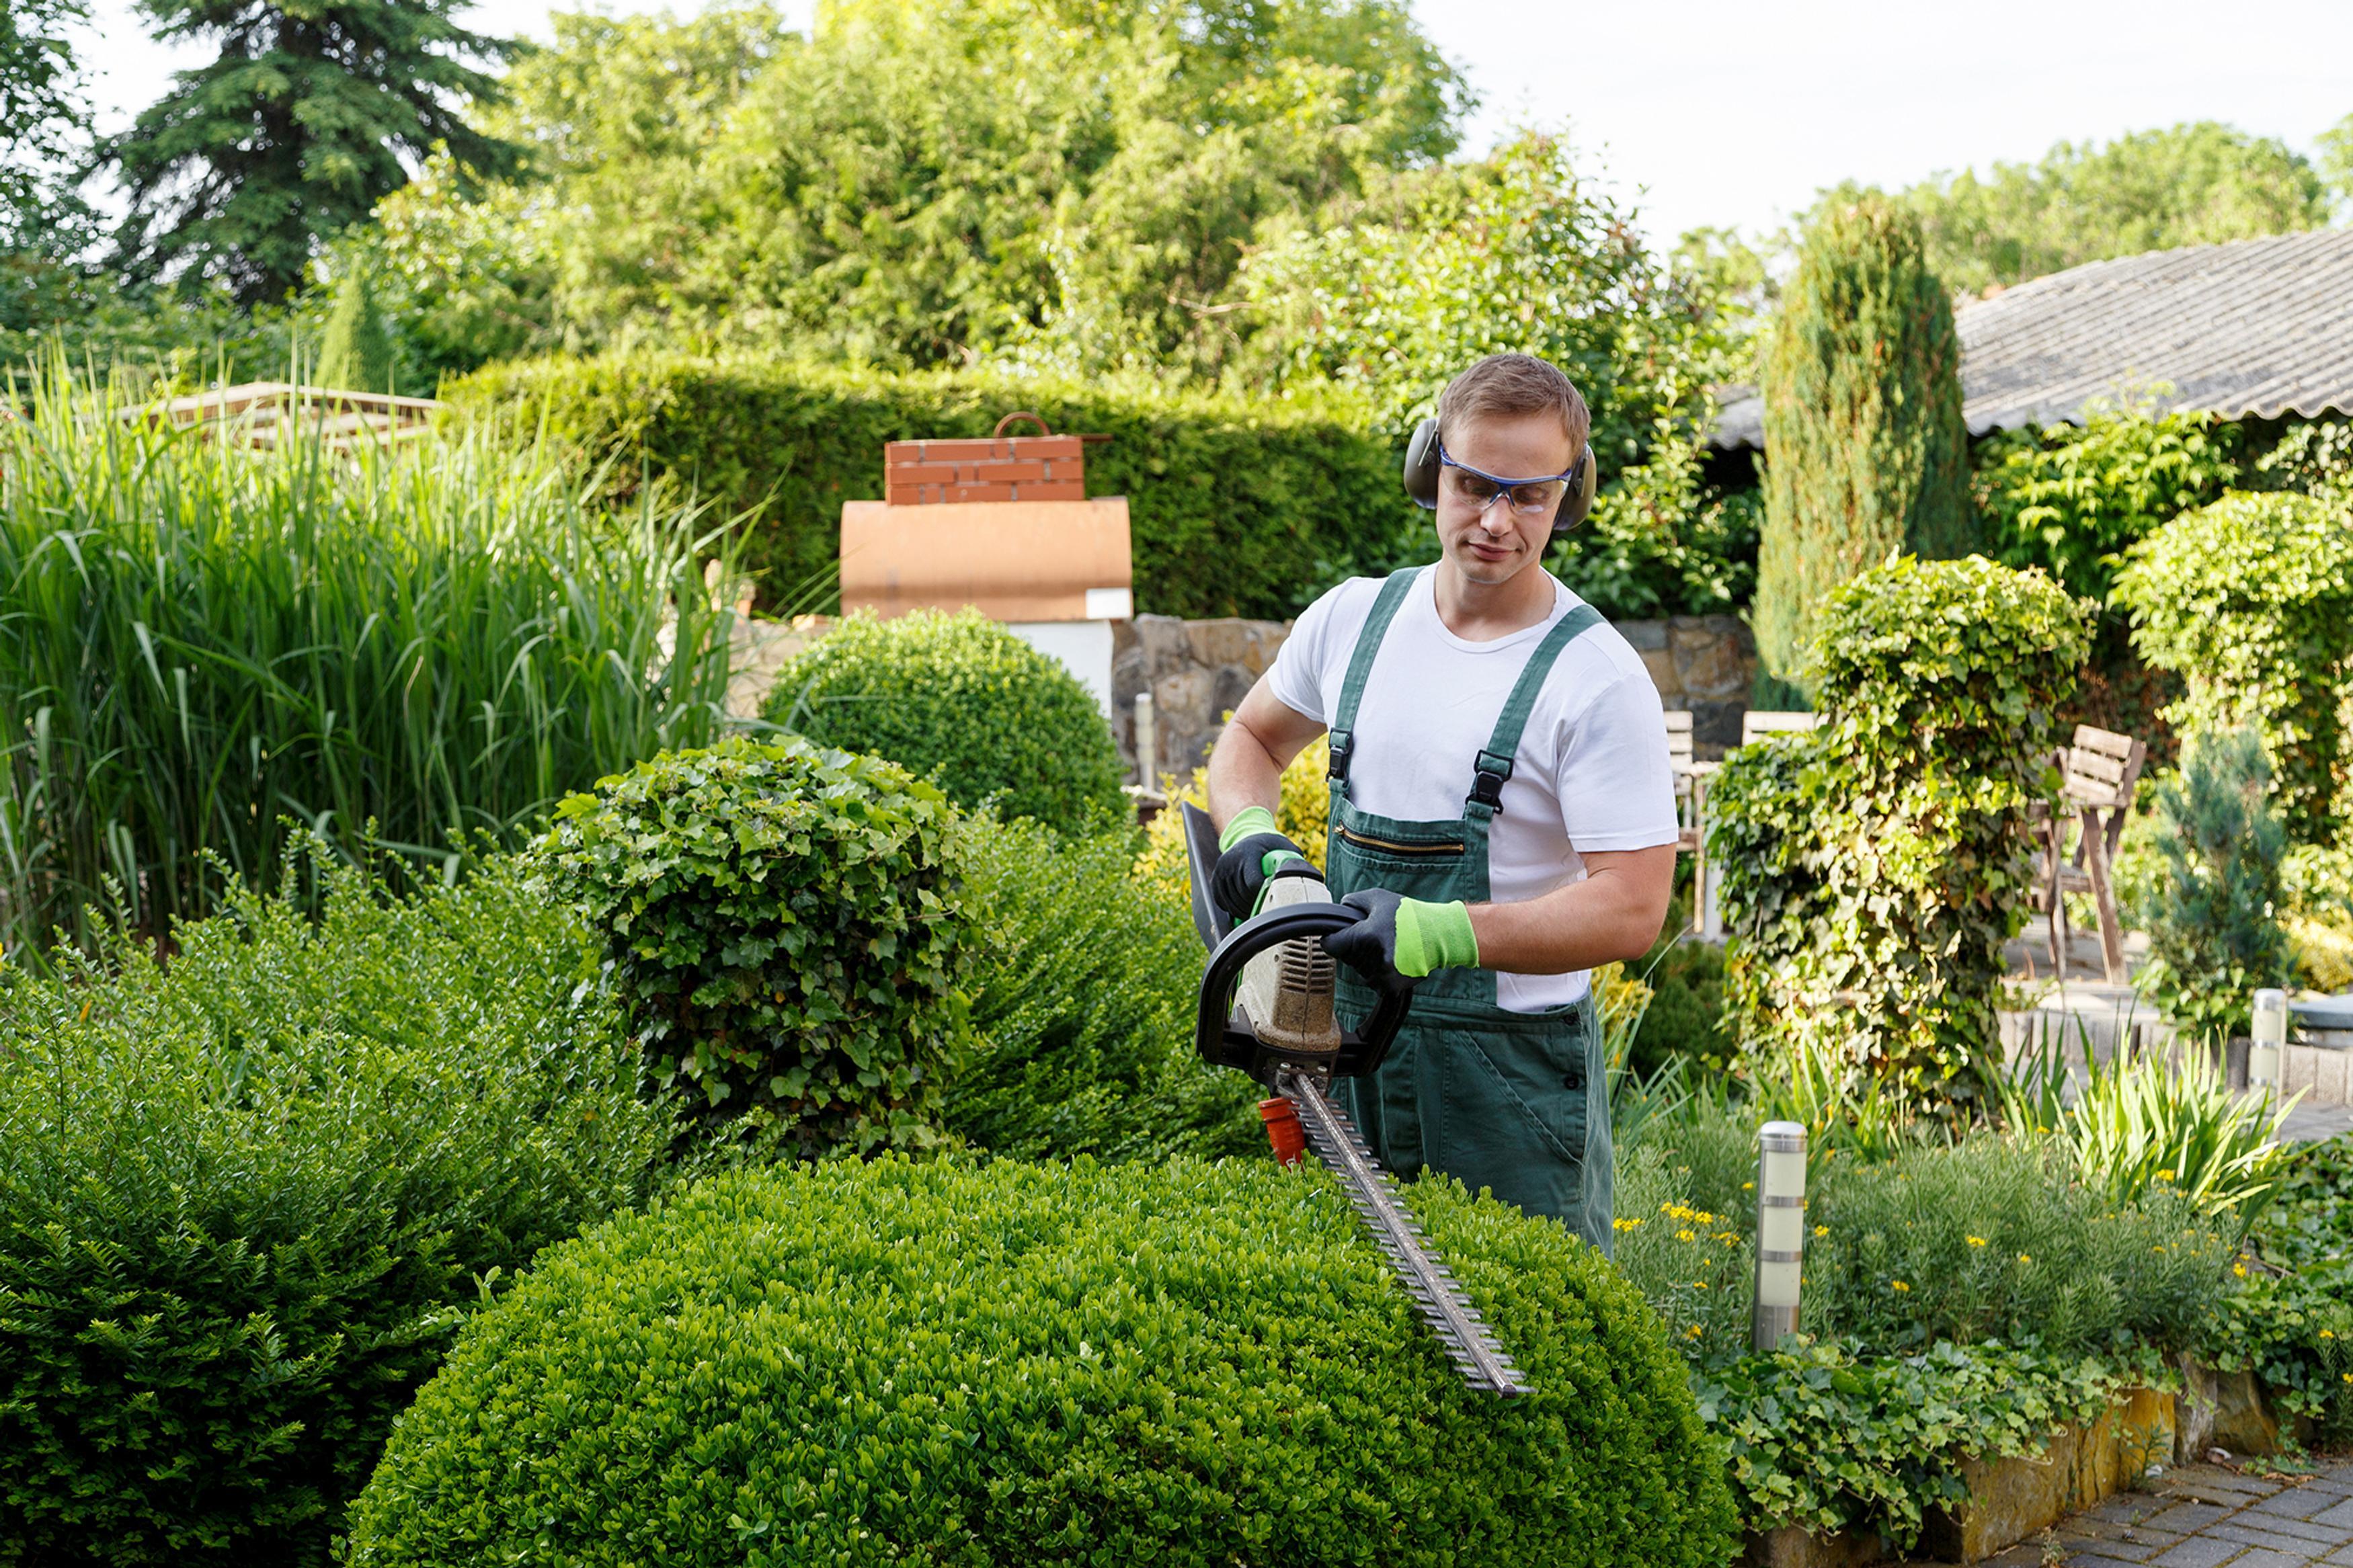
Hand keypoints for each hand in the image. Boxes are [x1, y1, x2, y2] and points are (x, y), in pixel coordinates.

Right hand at [1211, 805, 1311, 919]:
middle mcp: (1230, 862)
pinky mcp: (1214, 882)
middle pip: (1243, 896)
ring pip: (1233, 903)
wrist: (1244, 837)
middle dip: (1257, 905)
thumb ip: (1294, 859)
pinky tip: (1246, 907)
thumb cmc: (1267, 844)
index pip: (1253, 883)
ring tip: (1259, 910)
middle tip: (1270, 909)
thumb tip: (1313, 876)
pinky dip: (1235, 910)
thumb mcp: (1283, 845)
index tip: (1274, 898)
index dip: (1264, 895)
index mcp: (1247, 853)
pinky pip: (1223, 904)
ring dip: (1246, 911)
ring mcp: (1220, 873)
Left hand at [1323, 889, 1479, 992]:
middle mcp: (1371, 959)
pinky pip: (1373, 982)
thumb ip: (1351, 902)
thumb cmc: (1408, 914)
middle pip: (1346, 958)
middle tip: (1375, 936)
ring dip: (1367, 961)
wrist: (1439, 936)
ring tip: (1388, 947)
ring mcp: (1381, 975)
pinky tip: (1393, 960)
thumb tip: (1337, 911)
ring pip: (1359, 971)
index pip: (1330, 945)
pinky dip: (1379, 973)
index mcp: (1364, 936)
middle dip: (1354, 947)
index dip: (1333, 938)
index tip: (1339, 936)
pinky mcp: (1391, 987)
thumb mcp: (1377, 898)